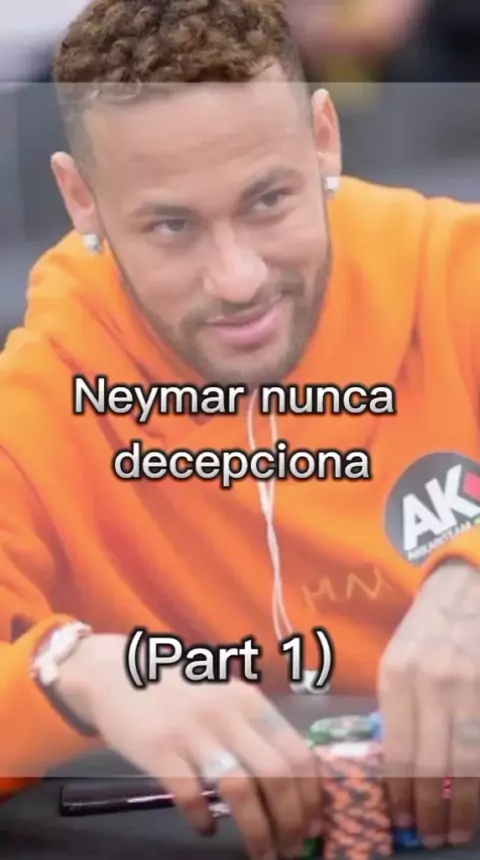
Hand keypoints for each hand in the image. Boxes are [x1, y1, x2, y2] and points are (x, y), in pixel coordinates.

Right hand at [56, 634, 321, 859]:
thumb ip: (253, 728)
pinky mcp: (158, 749)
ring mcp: (192, 731)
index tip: (315, 825)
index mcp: (249, 701)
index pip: (297, 751)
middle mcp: (227, 714)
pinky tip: (205, 828)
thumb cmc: (178, 688)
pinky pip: (190, 795)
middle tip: (291, 848)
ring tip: (261, 853)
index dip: (312, 795)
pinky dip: (203, 820)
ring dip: (257, 831)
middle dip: (291, 820)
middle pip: (277, 774)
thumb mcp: (224, 696)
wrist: (118, 671)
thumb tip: (292, 780)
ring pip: (240, 789)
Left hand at [378, 560, 479, 847]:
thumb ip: (399, 708)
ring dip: (460, 808)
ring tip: (454, 832)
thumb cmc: (428, 627)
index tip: (401, 820)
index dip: (400, 794)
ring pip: (465, 764)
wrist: (466, 587)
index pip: (397, 752)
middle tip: (429, 838)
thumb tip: (399, 769)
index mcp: (397, 676)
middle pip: (430, 766)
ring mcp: (468, 687)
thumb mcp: (400, 659)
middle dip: (429, 811)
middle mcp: (431, 683)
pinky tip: (476, 800)